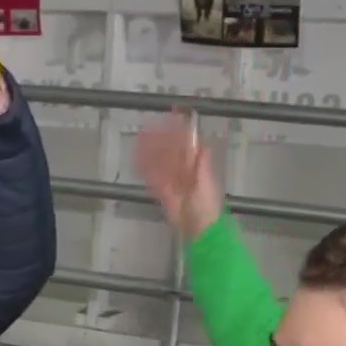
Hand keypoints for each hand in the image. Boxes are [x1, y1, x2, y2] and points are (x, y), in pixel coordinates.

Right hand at [134, 109, 224, 239]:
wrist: (198, 229)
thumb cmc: (206, 206)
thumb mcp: (206, 183)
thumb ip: (202, 164)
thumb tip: (201, 145)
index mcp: (197, 166)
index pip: (187, 145)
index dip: (181, 131)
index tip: (173, 116)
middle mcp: (185, 171)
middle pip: (171, 151)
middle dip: (162, 139)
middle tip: (150, 126)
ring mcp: (173, 181)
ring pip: (160, 162)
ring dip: (151, 151)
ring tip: (141, 140)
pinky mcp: (164, 193)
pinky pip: (154, 178)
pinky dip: (146, 169)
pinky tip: (139, 160)